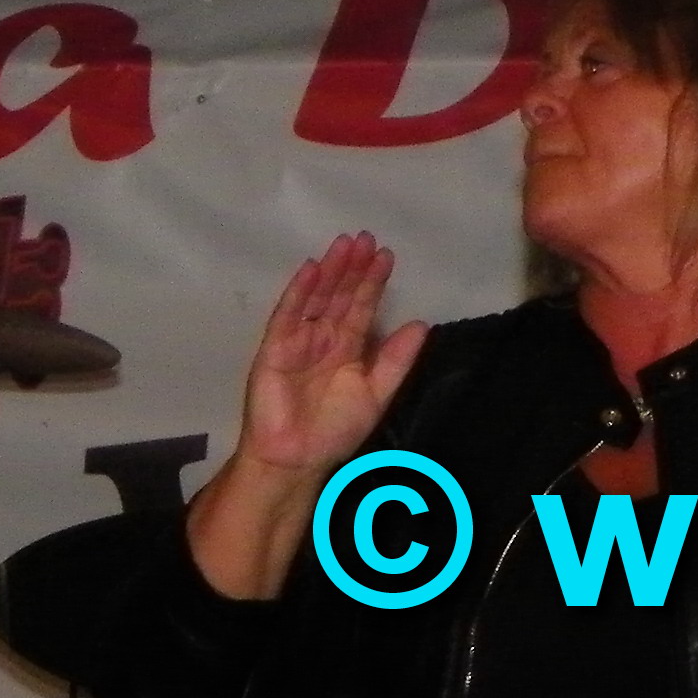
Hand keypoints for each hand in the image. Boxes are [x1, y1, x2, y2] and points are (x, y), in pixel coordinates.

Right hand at [232, 232, 427, 479]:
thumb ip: (397, 360)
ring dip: (330, 270)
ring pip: (316, 298)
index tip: (387, 255)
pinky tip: (312, 269)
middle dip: (353, 267)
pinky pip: (287, 315)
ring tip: (345, 244)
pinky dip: (299, 291)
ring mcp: (298, 341)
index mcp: (347, 348)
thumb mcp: (376, 394)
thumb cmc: (335, 430)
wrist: (297, 460)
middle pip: (340, 295)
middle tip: (366, 237)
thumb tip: (423, 323)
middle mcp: (323, 338)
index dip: (373, 282)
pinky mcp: (274, 349)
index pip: (362, 307)